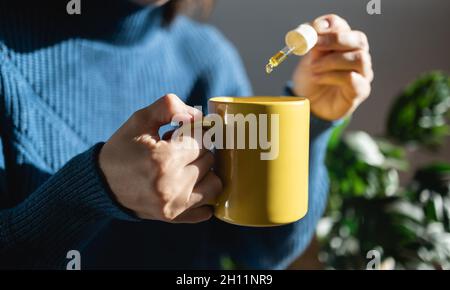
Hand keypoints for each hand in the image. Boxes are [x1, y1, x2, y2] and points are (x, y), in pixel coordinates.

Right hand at [99, 94, 221, 222]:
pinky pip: (207, 209)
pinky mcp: (174, 217)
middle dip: (196, 150)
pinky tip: (189, 186)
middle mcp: (172, 185)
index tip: (178, 134)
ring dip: (204, 172)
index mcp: (164, 158)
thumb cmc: (123, 149)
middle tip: (176, 150)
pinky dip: (203, 196)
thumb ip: (169, 107)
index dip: (192, 132)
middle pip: (209, 159)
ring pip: (215, 183)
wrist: (102, 183)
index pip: (202, 139)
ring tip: (184, 168)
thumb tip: (197, 115)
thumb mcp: (140, 120)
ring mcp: (174, 205)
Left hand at [293, 14, 373, 120]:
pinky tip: (318, 78)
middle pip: (359, 39)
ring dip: (332, 61)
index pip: (342, 27)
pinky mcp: (361, 91)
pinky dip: (332, 76)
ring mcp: (362, 73)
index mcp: (344, 43)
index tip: (313, 30)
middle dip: (336, 40)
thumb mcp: (308, 59)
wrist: (311, 104)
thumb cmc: (312, 79)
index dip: (329, 26)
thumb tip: (314, 31)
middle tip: (316, 46)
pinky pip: (353, 79)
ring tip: (314, 68)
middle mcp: (358, 55)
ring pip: (359, 59)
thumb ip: (313, 45)